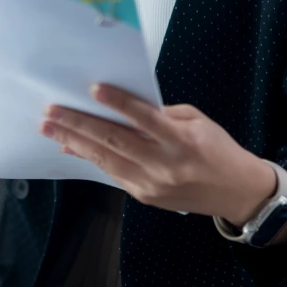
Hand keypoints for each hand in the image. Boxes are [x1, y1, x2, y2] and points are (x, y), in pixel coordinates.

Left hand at [41, 84, 286, 232]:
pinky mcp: (144, 196)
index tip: (93, 89)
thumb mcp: (197, 121)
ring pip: (106, 160)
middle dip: (79, 124)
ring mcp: (152, 184)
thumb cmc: (218, 148)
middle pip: (115, 140)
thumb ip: (161, 115)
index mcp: (181, 140)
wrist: (236, 192)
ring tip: (50, 128)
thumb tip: (121, 108)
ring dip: (75, 142)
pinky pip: (112, 173)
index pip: (144, 118)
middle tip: (51, 111)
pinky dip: (90, 159)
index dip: (118, 103)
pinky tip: (71, 147)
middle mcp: (164, 164)